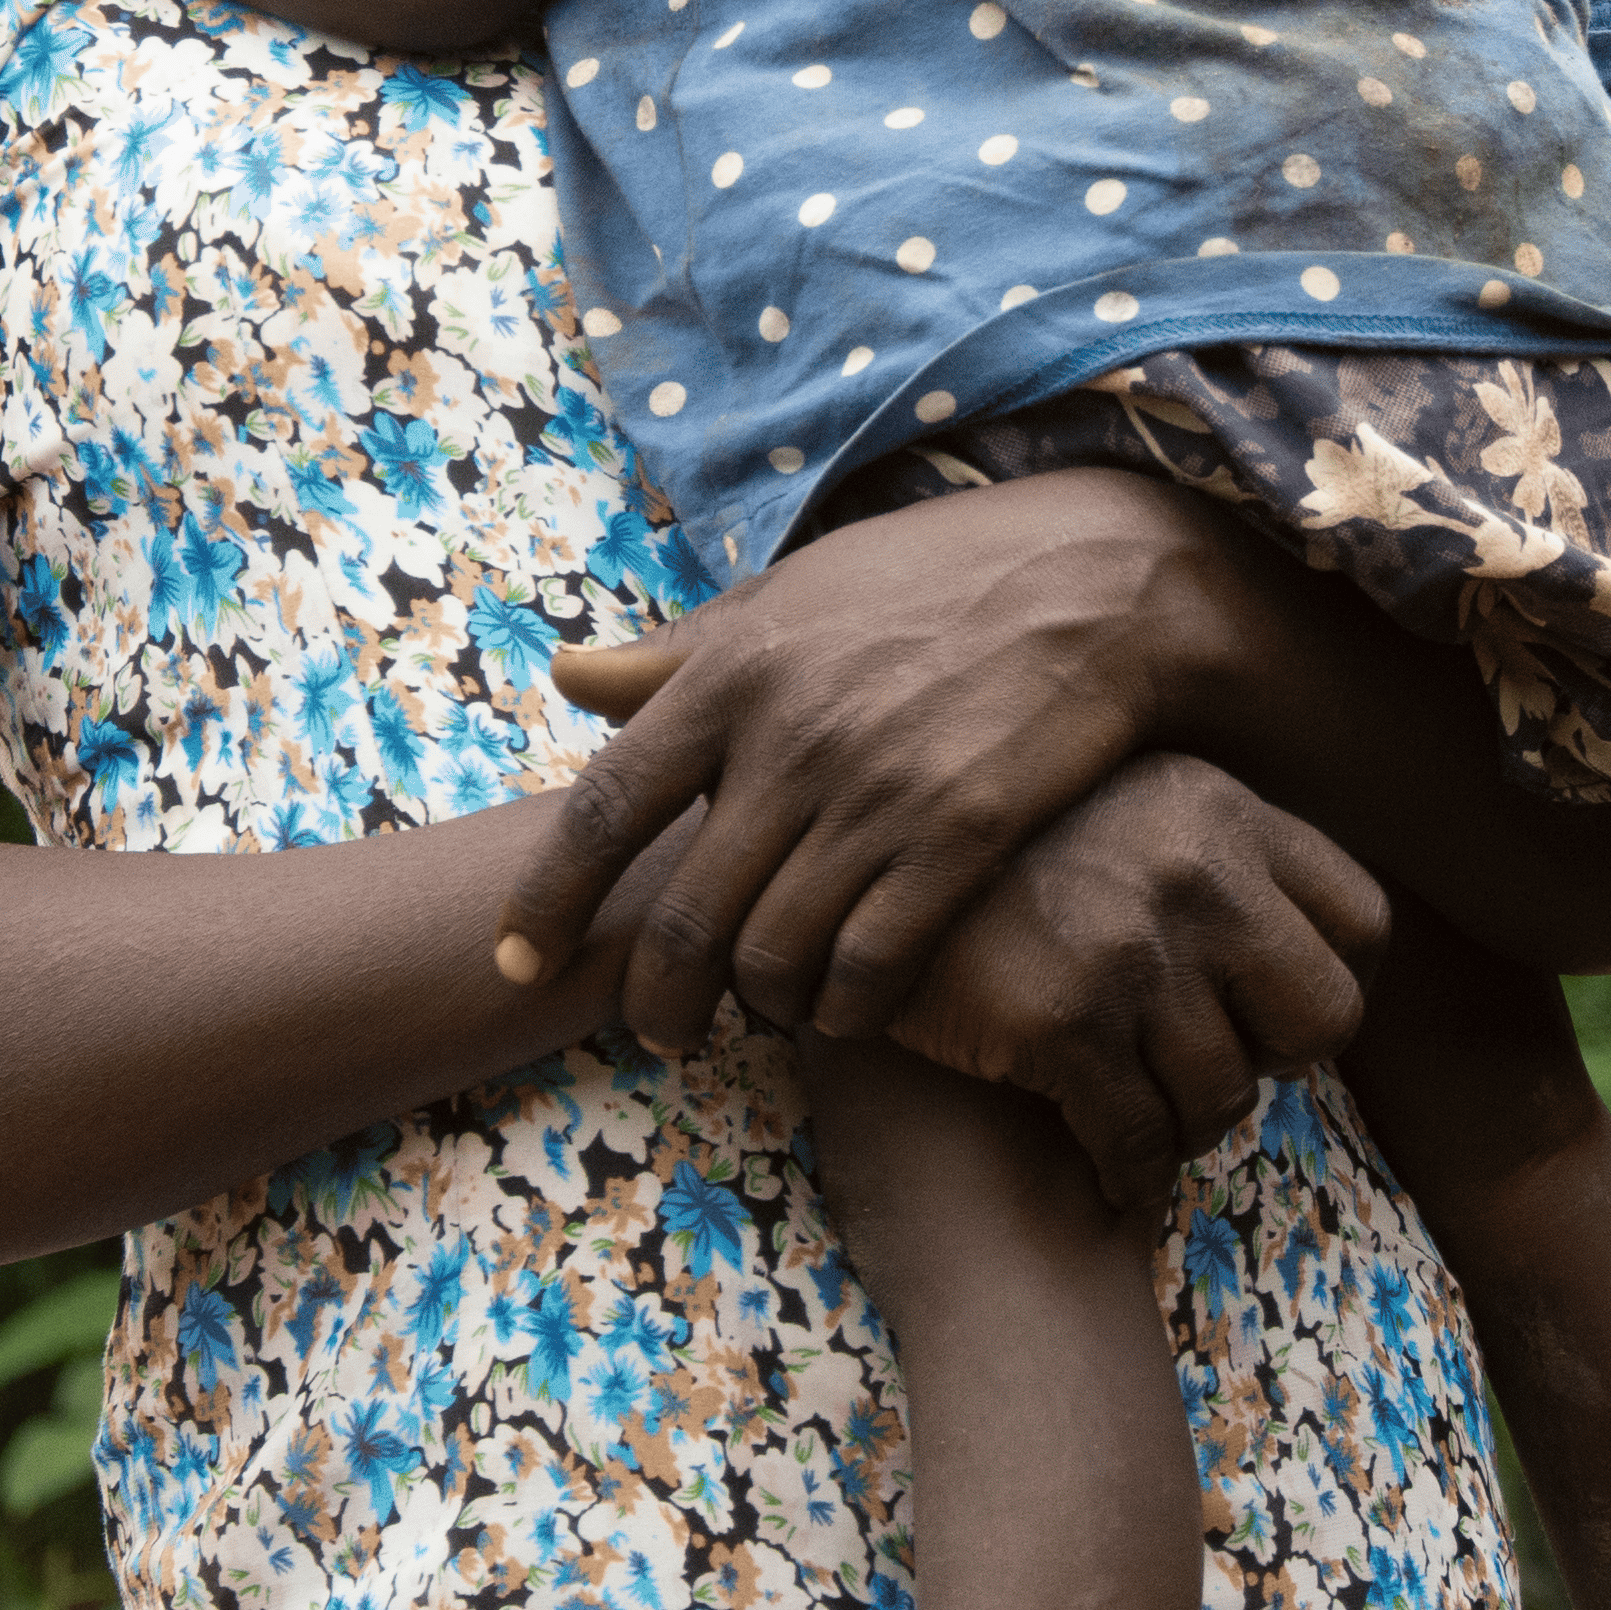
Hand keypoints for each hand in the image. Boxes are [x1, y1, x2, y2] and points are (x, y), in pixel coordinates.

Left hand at [499, 468, 1245, 1048]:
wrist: (1094, 581)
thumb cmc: (929, 581)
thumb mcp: (791, 594)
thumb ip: (677, 652)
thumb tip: (569, 677)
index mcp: (733, 672)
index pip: (605, 808)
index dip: (550, 899)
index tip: (516, 963)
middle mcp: (790, 739)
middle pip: (683, 916)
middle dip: (655, 998)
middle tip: (658, 1028)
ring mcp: (876, 792)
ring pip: (772, 956)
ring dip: (756, 1008)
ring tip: (761, 1013)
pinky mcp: (960, 838)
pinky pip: (870, 964)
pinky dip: (843, 1008)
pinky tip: (844, 1009)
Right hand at [879, 753, 1386, 1214]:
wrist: (850, 864)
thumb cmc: (994, 852)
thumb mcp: (1118, 802)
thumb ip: (1208, 854)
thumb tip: (1285, 954)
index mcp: (1221, 809)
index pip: (1363, 920)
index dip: (1332, 984)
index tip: (1278, 1013)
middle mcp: (1194, 871)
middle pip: (1326, 1019)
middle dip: (1275, 1062)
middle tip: (1214, 1063)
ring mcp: (1129, 947)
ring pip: (1225, 1097)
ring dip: (1186, 1125)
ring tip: (1144, 1113)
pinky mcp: (1060, 1019)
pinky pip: (1137, 1139)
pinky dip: (1129, 1171)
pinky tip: (1106, 1167)